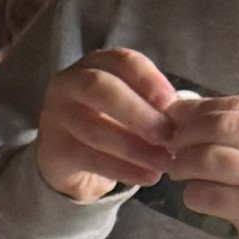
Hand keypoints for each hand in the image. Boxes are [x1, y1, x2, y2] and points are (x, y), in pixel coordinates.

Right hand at [33, 47, 180, 205]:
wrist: (67, 157)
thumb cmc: (108, 122)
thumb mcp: (129, 105)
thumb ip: (153, 105)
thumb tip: (183, 118)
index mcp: (94, 64)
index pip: (123, 61)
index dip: (150, 80)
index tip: (172, 103)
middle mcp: (69, 83)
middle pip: (101, 88)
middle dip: (138, 112)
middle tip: (168, 135)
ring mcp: (57, 116)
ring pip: (96, 129)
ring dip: (136, 148)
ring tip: (164, 162)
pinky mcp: (54, 149)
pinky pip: (91, 158)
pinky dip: (124, 170)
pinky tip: (148, 177)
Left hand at [159, 95, 238, 238]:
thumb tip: (187, 108)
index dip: (202, 108)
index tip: (179, 116)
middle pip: (224, 126)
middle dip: (189, 132)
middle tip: (173, 143)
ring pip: (212, 158)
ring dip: (185, 162)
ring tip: (180, 170)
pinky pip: (210, 194)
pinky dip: (192, 193)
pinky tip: (195, 195)